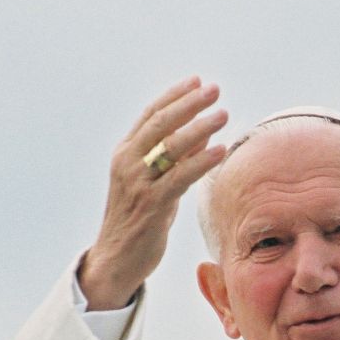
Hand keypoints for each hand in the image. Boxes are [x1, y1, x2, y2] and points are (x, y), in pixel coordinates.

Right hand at [80, 77, 228, 309]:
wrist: (116, 259)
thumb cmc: (140, 221)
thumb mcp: (158, 184)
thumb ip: (176, 159)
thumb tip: (202, 132)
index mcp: (125, 154)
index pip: (150, 115)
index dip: (174, 96)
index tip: (197, 80)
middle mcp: (127, 163)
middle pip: (160, 123)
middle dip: (189, 103)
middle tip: (214, 89)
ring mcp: (138, 183)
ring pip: (170, 147)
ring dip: (200, 127)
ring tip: (224, 114)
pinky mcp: (151, 205)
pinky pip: (180, 177)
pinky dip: (201, 161)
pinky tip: (220, 150)